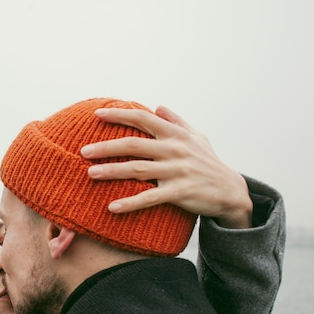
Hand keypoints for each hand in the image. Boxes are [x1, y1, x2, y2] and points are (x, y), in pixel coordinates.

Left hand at [81, 106, 252, 228]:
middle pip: (133, 145)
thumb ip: (176, 121)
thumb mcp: (197, 137)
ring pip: (137, 170)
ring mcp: (176, 171)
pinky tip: (111, 207)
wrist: (230, 191)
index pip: (142, 119)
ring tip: (90, 174)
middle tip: (83, 151)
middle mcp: (174, 149)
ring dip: (111, 172)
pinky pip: (150, 198)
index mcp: (175, 134)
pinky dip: (130, 203)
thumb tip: (158, 106)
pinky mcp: (179, 192)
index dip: (119, 115)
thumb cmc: (209, 162)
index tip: (97, 114)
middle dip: (106, 147)